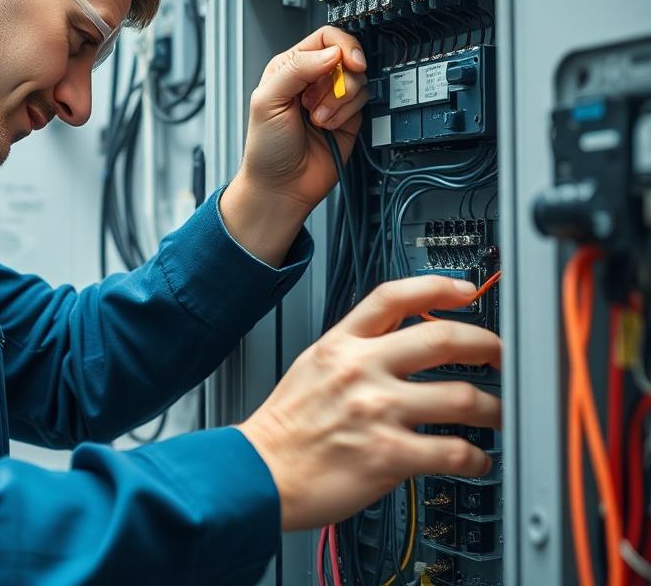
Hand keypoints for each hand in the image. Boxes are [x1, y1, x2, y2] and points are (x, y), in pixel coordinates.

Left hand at [237, 25, 368, 211]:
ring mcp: (332, 98)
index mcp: (290, 67)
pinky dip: (347, 115)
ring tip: (317, 119)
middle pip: (348, 57)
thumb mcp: (268, 101)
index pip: (326, 38)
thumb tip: (332, 52)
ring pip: (358, 80)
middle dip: (338, 81)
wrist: (282, 185)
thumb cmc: (266, 148)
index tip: (348, 62)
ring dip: (339, 102)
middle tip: (316, 101)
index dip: (342, 46)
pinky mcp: (348, 117)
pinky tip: (327, 127)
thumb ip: (296, 69)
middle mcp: (313, 79)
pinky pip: (363, 102)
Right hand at [237, 276, 501, 530]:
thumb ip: (355, 350)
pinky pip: (453, 452)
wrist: (258, 472)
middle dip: (487, 345)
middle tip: (501, 355)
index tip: (466, 291)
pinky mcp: (389, 455)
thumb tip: (400, 343)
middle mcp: (362, 371)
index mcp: (342, 345)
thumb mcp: (313, 366)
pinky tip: (476, 461)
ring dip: (493, 408)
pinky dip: (476, 459)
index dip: (438, 287)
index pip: (394, 297)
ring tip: (498, 415)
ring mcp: (377, 412)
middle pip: (443, 338)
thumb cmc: (284, 426)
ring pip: (462, 397)